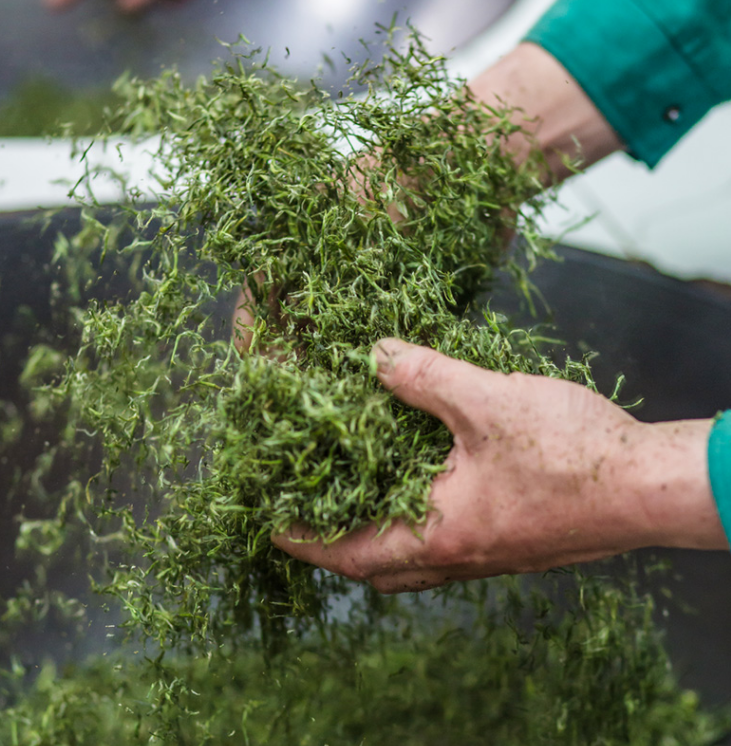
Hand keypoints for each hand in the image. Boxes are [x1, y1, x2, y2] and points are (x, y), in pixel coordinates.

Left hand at [273, 338, 726, 592]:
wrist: (652, 485)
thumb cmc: (572, 452)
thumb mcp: (487, 400)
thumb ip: (424, 376)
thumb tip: (375, 354)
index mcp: (441, 532)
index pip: (350, 552)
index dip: (305, 539)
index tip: (271, 527)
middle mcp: (462, 556)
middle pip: (381, 569)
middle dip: (339, 549)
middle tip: (313, 518)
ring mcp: (493, 555)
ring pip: (418, 562)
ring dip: (382, 541)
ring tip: (361, 503)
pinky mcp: (518, 543)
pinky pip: (452, 548)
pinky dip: (423, 528)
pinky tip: (430, 489)